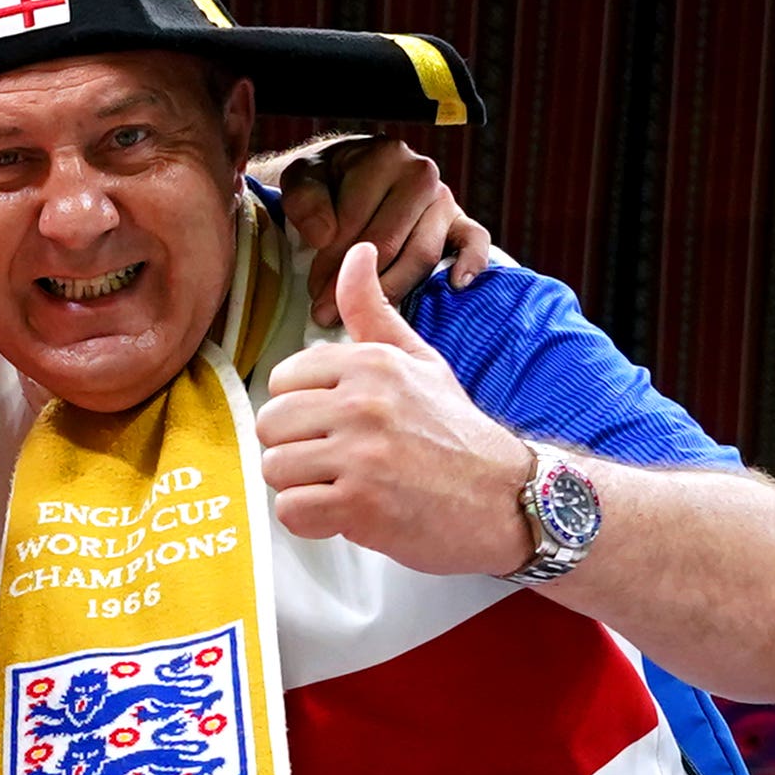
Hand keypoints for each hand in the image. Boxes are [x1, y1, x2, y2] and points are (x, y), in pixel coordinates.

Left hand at [255, 242, 538, 573]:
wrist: (504, 499)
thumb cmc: (457, 433)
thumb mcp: (420, 361)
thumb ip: (374, 313)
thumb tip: (356, 252)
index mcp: (371, 363)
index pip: (282, 380)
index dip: (302, 409)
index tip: (334, 425)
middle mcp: (363, 402)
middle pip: (270, 424)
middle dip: (295, 448)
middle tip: (335, 461)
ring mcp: (361, 454)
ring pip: (275, 467)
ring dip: (301, 486)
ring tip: (341, 485)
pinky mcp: (360, 504)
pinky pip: (290, 511)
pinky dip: (310, 521)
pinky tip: (343, 514)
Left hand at [275, 134, 507, 316]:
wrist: (348, 177)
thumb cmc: (327, 182)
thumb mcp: (303, 180)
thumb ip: (305, 201)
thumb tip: (326, 235)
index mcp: (384, 157)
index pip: (359, 222)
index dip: (334, 263)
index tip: (314, 292)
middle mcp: (420, 174)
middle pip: (391, 244)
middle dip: (359, 284)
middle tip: (330, 313)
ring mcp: (444, 199)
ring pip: (422, 255)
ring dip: (393, 289)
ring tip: (366, 314)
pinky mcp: (461, 222)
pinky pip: (475, 242)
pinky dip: (471, 263)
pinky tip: (456, 284)